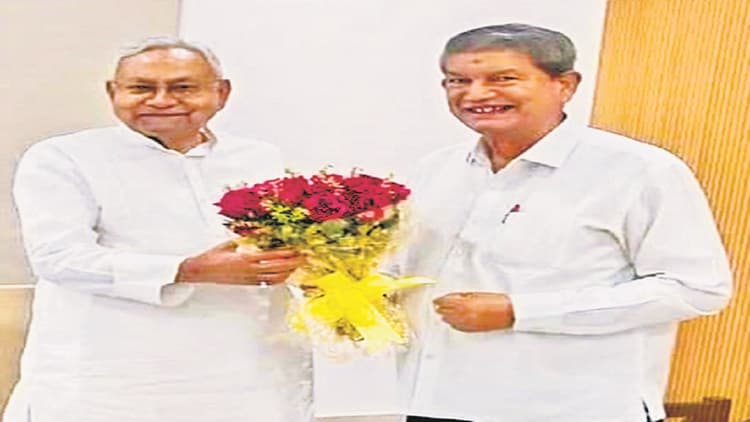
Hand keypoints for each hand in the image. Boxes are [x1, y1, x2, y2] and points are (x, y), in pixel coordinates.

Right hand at [175, 241, 304, 285]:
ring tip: (297, 266)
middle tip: (304, 258)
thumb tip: (261, 231)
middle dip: (293, 263)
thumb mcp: (230, 243)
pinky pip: (267, 282)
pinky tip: (284, 275)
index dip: (287, 253)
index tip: (297, 249)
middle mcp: (250, 270)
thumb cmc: (213, 257)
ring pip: (275, 278)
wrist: (200, 272)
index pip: (272, 256)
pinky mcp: (248, 284)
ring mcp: (250, 279)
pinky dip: (279, 279)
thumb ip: (246, 238)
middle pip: (278, 268)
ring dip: (288, 272)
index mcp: (246, 258)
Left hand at [433, 292, 514, 331]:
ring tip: (440, 314)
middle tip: (435, 306)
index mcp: (466, 303)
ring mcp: (469, 323)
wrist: (509, 312)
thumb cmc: (497, 301)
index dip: (440, 300)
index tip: (436, 300)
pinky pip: (460, 328)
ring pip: (452, 321)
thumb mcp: (478, 294)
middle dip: (440, 308)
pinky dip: (454, 325)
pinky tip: (451, 323)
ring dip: (445, 317)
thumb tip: (453, 298)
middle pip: (447, 312)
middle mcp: (465, 314)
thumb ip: (464, 296)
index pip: (447, 302)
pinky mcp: (474, 329)